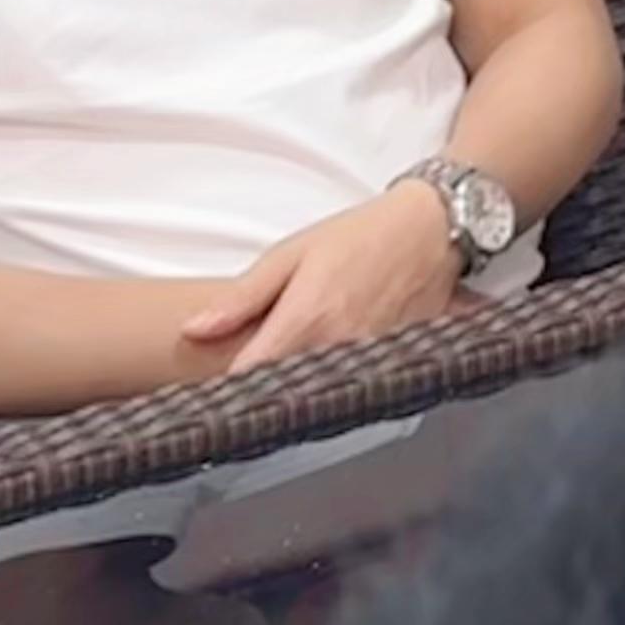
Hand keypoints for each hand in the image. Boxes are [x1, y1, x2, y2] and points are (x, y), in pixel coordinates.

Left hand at [186, 188, 463, 374]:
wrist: (432, 230)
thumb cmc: (360, 235)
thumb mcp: (291, 254)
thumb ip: (242, 298)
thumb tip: (193, 330)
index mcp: (304, 319)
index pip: (249, 377)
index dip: (225, 388)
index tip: (210, 389)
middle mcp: (335, 348)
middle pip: (281, 393)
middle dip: (259, 393)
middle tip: (244, 385)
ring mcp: (365, 362)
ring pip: (314, 395)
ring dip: (294, 392)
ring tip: (280, 382)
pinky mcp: (390, 366)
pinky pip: (347, 389)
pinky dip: (329, 386)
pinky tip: (321, 374)